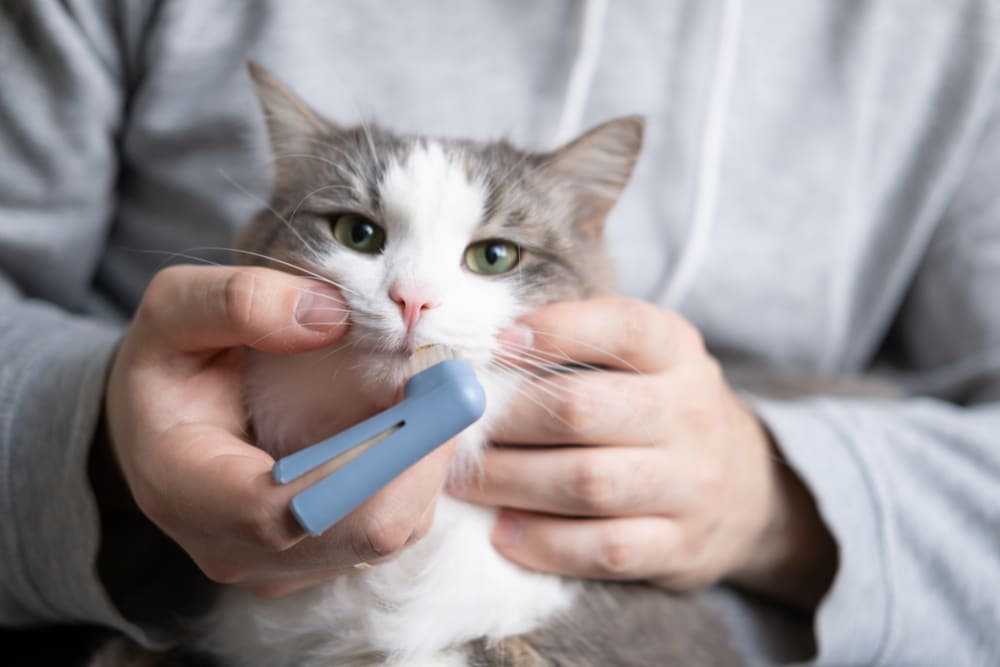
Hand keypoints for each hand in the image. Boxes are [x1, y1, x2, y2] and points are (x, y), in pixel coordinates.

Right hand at [104, 265, 454, 596]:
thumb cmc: (167, 369)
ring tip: (430, 388)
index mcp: (189, 493)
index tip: (428, 383)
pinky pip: (394, 526)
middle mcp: (239, 551)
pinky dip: (418, 472)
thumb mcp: (172, 312)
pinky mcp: (323, 559)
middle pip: (365, 532)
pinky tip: (414, 419)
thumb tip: (333, 316)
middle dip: (423, 451)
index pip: (294, 510)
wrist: (160, 427)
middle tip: (449, 375)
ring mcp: (285, 566)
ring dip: (428, 459)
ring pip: (392, 533)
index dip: (378, 456)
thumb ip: (237, 302)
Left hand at [451, 298, 835, 609]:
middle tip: (460, 430)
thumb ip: (582, 341)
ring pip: (588, 484)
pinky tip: (503, 532)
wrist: (747, 489)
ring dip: (511, 483)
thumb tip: (489, 343)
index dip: (556, 332)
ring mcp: (691, 484)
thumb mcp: (647, 358)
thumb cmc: (664, 409)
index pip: (623, 328)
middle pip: (584, 411)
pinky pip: (603, 549)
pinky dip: (544, 543)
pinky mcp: (680, 546)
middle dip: (508, 421)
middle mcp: (691, 413)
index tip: (497, 343)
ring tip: (465, 482)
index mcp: (678, 352)